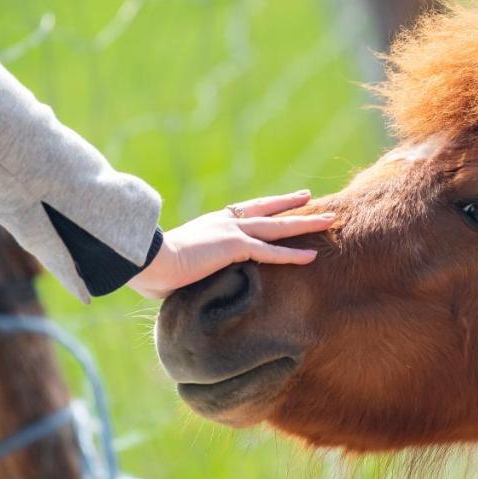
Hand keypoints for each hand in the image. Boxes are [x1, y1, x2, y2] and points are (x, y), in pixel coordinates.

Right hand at [127, 190, 333, 298]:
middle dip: (290, 204)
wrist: (147, 260)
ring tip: (330, 220)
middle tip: (308, 197)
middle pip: (266, 210)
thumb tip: (194, 281)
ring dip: (305, 224)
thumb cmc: (154, 266)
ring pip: (278, 227)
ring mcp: (231, 232)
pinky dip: (291, 255)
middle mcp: (224, 223)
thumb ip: (194, 267)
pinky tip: (312, 256)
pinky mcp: (234, 247)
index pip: (244, 212)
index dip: (264, 208)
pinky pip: (270, 252)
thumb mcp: (179, 265)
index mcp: (211, 224)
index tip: (277, 203)